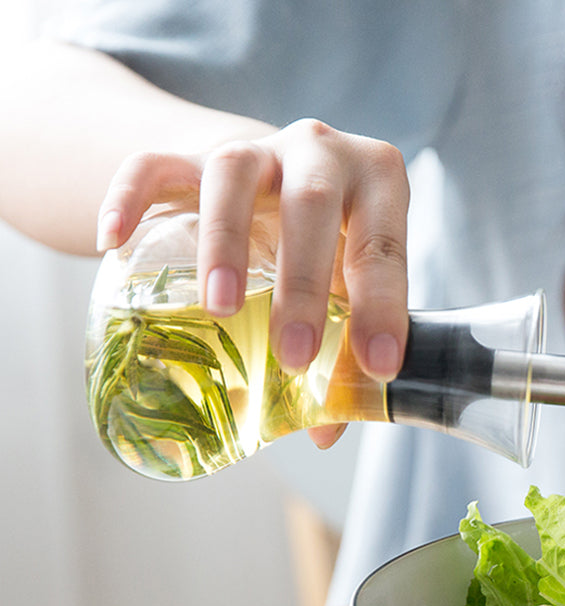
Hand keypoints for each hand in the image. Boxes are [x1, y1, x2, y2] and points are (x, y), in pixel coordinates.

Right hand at [96, 118, 409, 385]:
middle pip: (312, 203)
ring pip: (233, 173)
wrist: (277, 175)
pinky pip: (153, 164)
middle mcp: (319, 151)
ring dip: (225, 241)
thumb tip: (325, 431)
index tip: (377, 367)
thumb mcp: (348, 280)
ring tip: (220, 307)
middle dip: (305, 284)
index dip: (384, 307)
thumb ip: (344, 345)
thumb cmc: (326, 239)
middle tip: (294, 356)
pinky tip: (113, 241)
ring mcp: (254, 148)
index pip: (383, 245)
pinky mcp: (192, 154)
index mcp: (377, 181)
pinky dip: (127, 198)